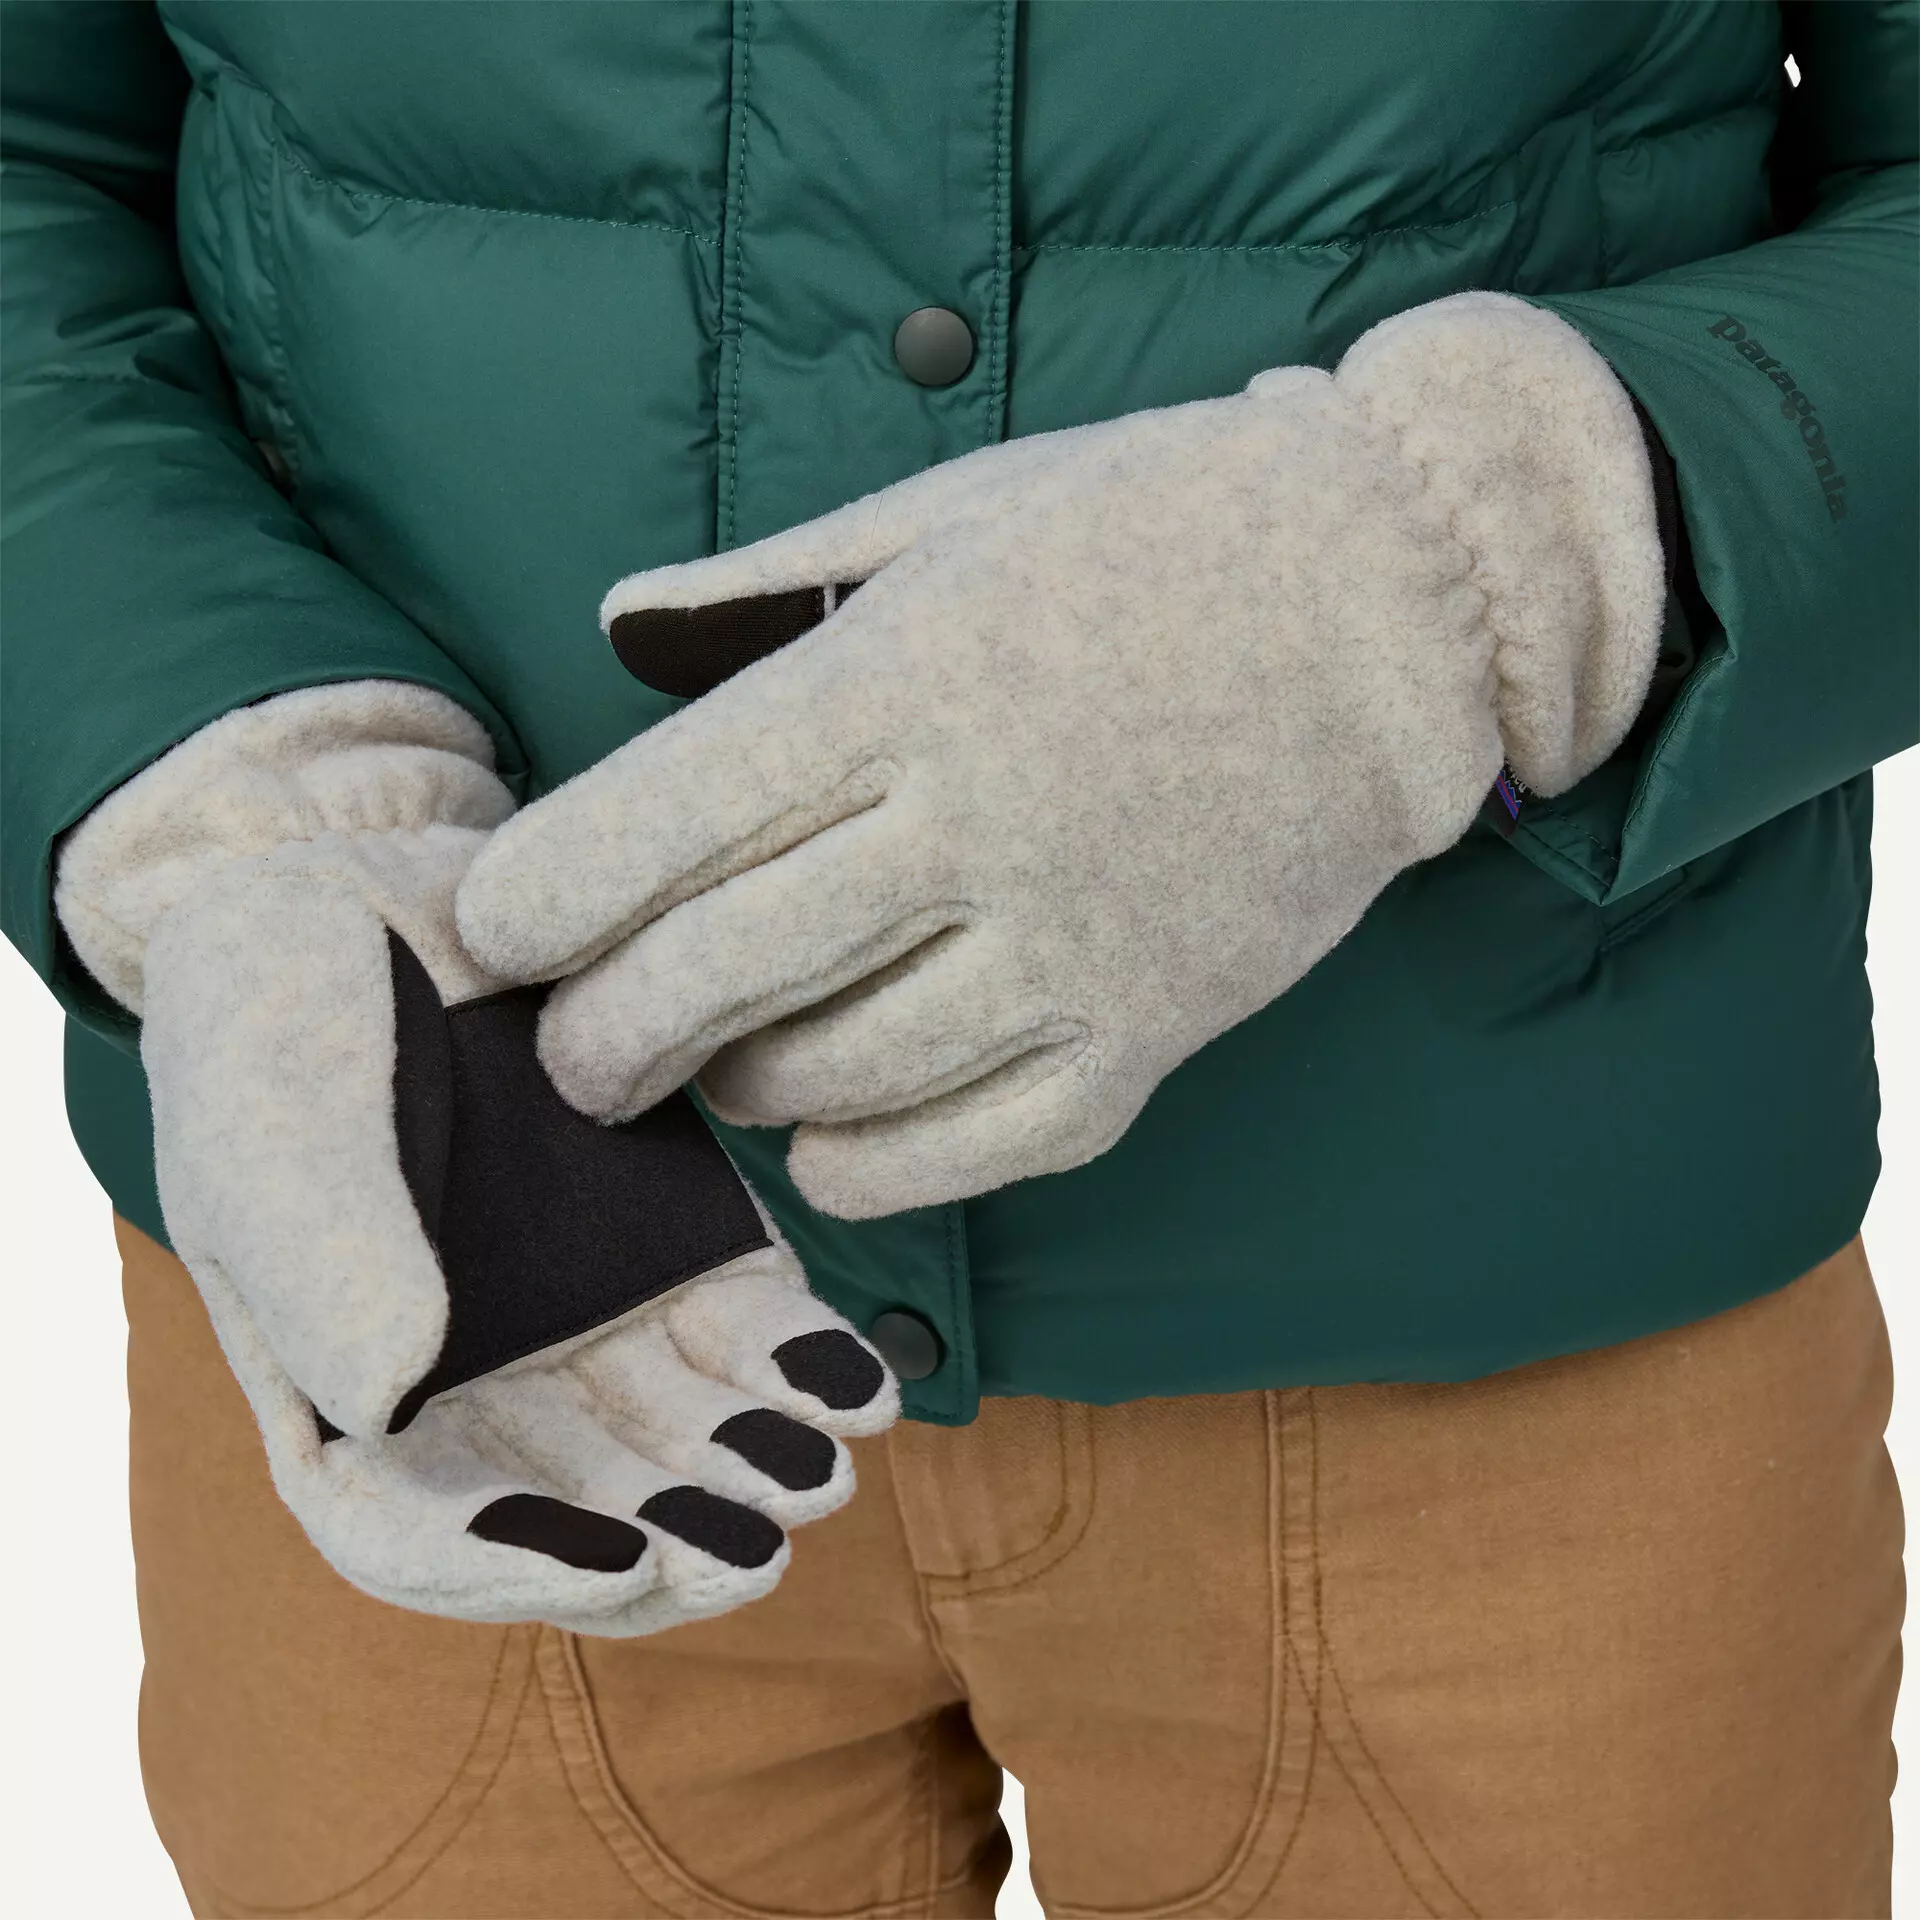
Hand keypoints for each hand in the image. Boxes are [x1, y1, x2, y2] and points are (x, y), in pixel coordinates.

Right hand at [141, 824, 895, 1632]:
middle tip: (760, 1544)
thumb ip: (318, 1255)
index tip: (618, 1561)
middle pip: (578, 1507)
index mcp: (348, 1385)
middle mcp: (478, 1379)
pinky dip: (805, 1367)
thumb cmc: (280, 1006)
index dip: (515, 1568)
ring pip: (679, 1438)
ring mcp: (587, 1316)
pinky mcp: (679, 1241)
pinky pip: (749, 1331)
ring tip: (825, 1466)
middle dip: (672, 1540)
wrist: (379, 884)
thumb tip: (385, 1404)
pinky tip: (862, 1382)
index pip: (418, 1532)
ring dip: (753, 1468)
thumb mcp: (267, 1114)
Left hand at [458, 294, 1662, 1219]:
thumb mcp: (950, 507)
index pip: (652, 828)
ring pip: (835, 1077)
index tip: (502, 933)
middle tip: (573, 1055)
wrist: (1399, 599)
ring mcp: (1070, 944)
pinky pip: (976, 1145)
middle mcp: (969, 826)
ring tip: (711, 1070)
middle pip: (713, 975)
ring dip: (737, 1091)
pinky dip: (873, 1164)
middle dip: (602, 1038)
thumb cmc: (1160, 528)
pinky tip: (830, 1139)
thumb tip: (617, 629)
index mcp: (895, 682)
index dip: (540, 902)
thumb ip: (767, 582)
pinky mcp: (1155, 1028)